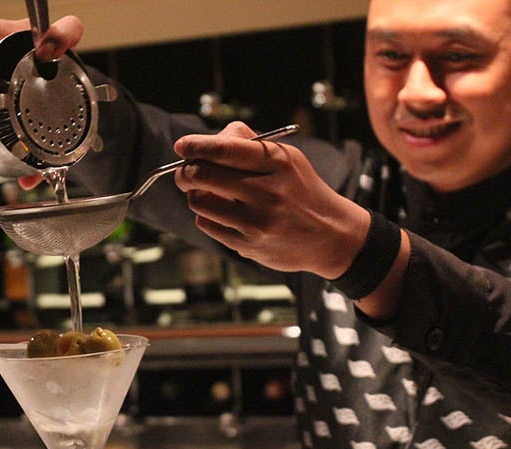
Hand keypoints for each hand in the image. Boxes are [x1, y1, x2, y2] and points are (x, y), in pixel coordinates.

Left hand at [173, 122, 370, 278]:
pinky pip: (207, 224)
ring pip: (199, 202)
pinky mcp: (248, 244)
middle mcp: (266, 191)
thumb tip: (207, 140)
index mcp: (277, 162)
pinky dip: (206, 216)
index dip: (196, 145)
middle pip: (202, 175)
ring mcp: (256, 220)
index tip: (182, 145)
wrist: (330, 235)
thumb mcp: (287, 158)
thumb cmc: (301, 190)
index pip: (224, 149)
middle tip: (185, 171)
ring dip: (195, 195)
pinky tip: (221, 213)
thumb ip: (249, 144)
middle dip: (185, 171)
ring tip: (208, 193)